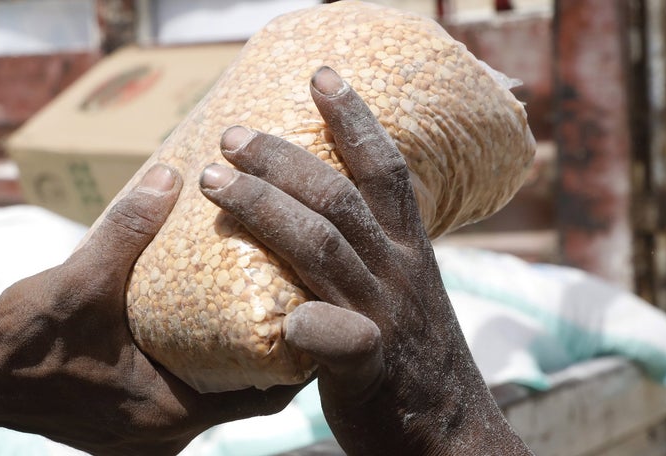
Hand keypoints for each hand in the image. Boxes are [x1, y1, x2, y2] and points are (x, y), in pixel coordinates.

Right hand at [0, 164, 300, 455]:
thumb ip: (126, 228)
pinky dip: (195, 366)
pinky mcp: (124, 422)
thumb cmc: (23, 340)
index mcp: (171, 412)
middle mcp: (166, 433)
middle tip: (292, 301)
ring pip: (211, 397)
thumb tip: (169, 174)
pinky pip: (179, 396)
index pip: (266, 395)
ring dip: (229, 360)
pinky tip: (192, 328)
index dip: (300, 357)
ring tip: (249, 309)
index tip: (319, 313)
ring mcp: (144, 433)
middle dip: (269, 355)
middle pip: (244, 396)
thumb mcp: (80, 280)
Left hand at [200, 67, 531, 454]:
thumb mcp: (401, 293)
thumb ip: (367, 257)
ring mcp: (385, 318)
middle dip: (281, 159)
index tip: (321, 77)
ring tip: (213, 182)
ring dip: (265, 209)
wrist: (452, 435)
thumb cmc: (410, 359)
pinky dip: (310, 323)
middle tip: (230, 134)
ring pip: (323, 248)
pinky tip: (283, 316)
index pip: (384, 170)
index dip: (354, 119)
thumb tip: (314, 217)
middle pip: (338, 197)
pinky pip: (339, 340)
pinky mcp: (371, 370)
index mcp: (408, 251)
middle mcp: (399, 273)